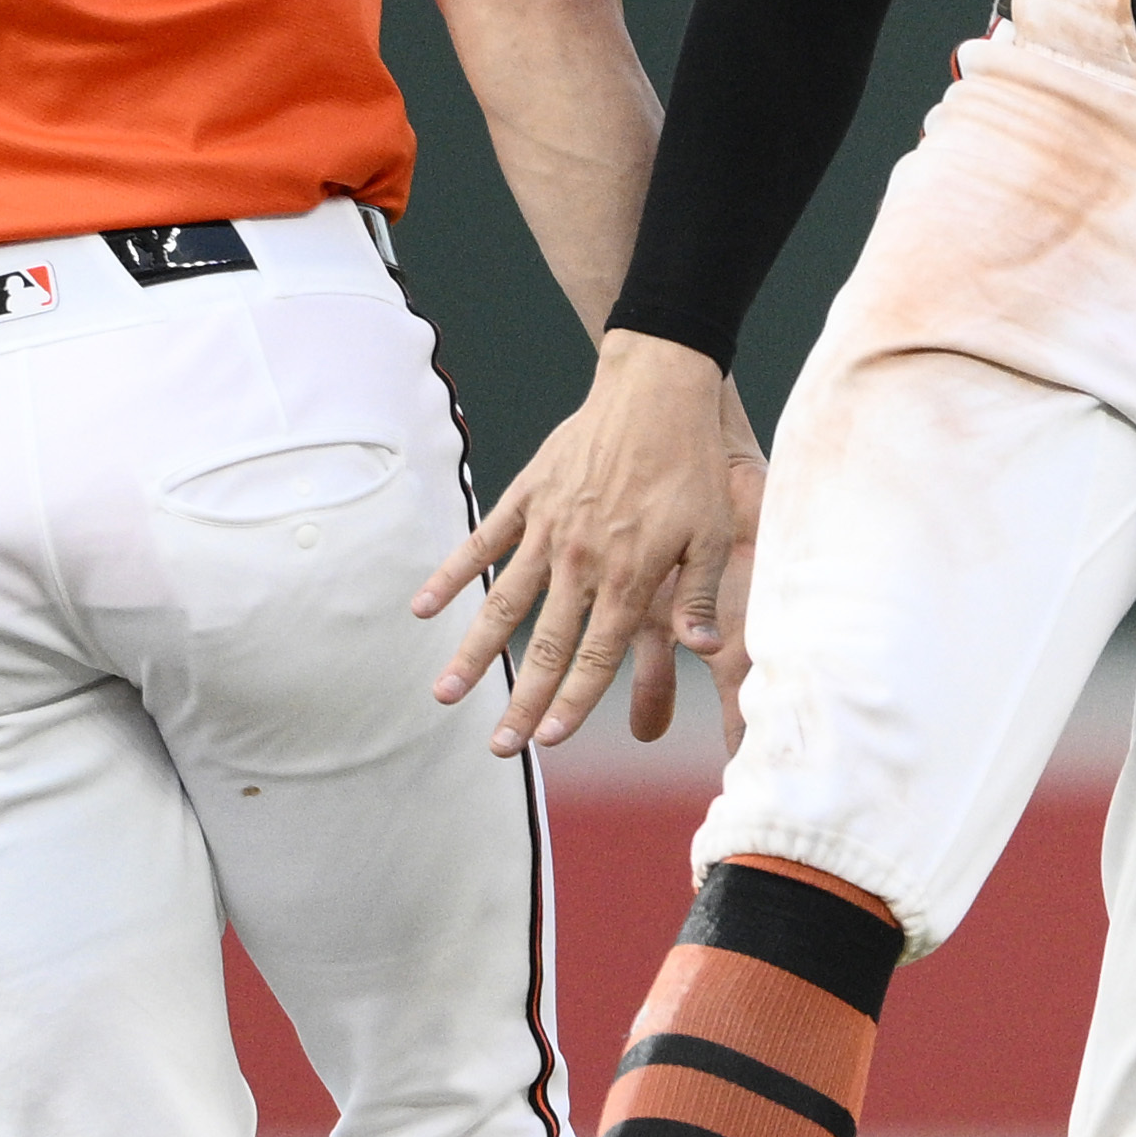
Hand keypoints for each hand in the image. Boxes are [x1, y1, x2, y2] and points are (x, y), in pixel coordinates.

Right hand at [422, 330, 766, 751]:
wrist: (656, 388)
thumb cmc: (691, 464)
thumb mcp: (712, 532)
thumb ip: (699, 595)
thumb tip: (706, 651)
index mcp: (628, 576)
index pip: (596, 656)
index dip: (572, 702)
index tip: (548, 740)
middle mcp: (581, 560)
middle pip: (545, 646)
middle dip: (519, 701)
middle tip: (496, 748)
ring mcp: (548, 528)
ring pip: (504, 604)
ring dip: (475, 653)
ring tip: (446, 694)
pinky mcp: (528, 496)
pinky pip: (483, 543)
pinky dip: (452, 575)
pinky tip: (422, 607)